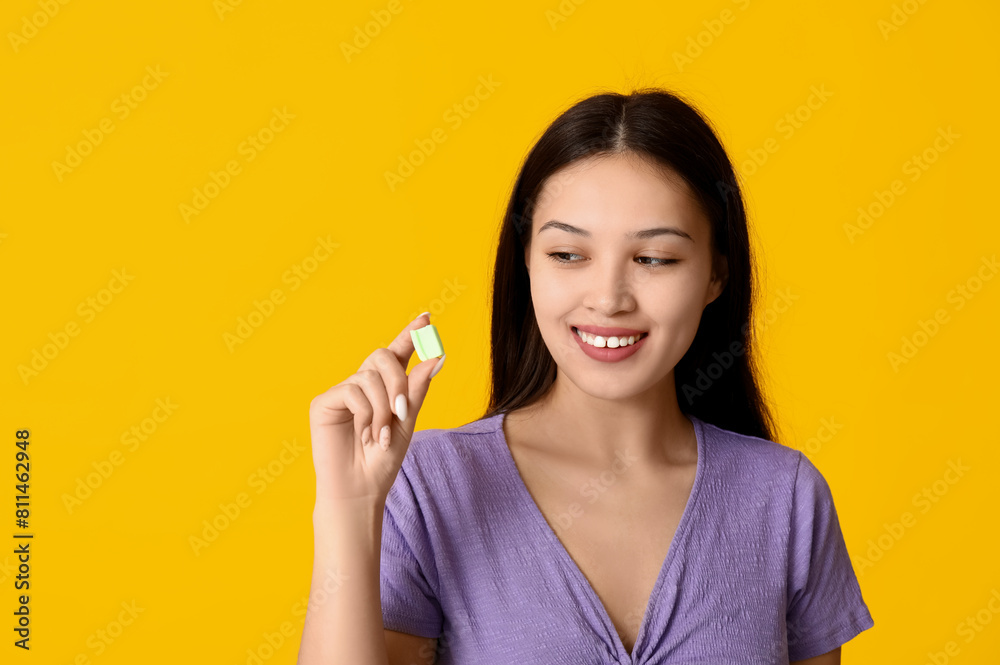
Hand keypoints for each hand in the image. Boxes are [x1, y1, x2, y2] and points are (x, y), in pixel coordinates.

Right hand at [308, 313, 445, 505]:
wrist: (360, 490)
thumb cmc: (382, 461)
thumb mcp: (407, 422)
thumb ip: (417, 390)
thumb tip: (437, 357)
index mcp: (383, 389)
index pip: (397, 355)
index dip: (409, 335)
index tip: (426, 318)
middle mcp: (361, 385)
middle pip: (382, 356)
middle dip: (398, 381)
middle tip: (402, 411)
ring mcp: (342, 392)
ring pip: (370, 377)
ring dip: (383, 407)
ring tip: (381, 435)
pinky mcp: (324, 402)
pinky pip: (352, 390)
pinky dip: (366, 412)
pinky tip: (365, 433)